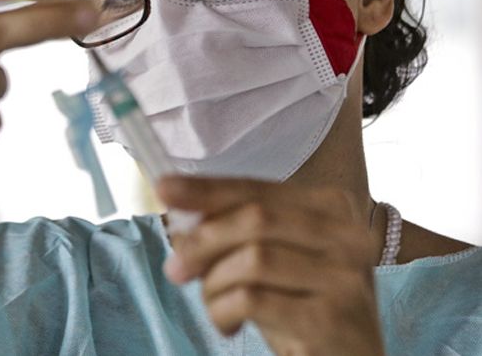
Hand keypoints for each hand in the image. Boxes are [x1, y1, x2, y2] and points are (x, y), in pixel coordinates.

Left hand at [157, 176, 384, 355]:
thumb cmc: (299, 307)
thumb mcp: (267, 260)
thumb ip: (231, 230)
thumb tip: (176, 205)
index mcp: (332, 207)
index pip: (258, 189)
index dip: (207, 189)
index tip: (164, 188)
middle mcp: (349, 236)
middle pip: (255, 219)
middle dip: (203, 241)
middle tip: (174, 269)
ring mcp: (346, 277)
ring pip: (253, 260)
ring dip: (214, 284)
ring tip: (213, 305)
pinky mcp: (333, 319)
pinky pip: (254, 299)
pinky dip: (224, 310)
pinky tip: (228, 325)